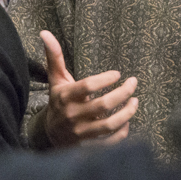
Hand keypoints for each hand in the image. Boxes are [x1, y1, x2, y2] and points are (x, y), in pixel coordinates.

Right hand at [40, 31, 137, 147]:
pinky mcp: (87, 146)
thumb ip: (54, 56)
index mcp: (65, 97)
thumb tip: (45, 32)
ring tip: (135, 101)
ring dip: (127, 113)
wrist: (50, 134)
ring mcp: (80, 133)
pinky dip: (122, 133)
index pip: (88, 86)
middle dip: (123, 93)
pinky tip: (128, 122)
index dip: (105, 79)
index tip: (117, 74)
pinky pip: (109, 142)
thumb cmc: (59, 101)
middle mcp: (72, 116)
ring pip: (109, 125)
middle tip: (133, 83)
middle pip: (103, 105)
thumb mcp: (56, 79)